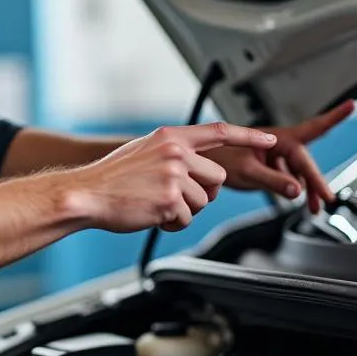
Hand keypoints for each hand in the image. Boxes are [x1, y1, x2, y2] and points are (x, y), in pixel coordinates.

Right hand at [73, 122, 278, 232]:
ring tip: (156, 205)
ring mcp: (174, 175)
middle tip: (174, 197)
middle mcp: (175, 152)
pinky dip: (171, 223)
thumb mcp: (143, 152)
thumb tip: (196, 167)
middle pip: (216, 177)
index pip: (219, 132)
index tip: (270, 140)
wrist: (86, 193)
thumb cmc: (110, 178)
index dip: (249, 136)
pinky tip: (151, 215)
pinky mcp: (171, 199)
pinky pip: (186, 219)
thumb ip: (172, 154)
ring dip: (184, 211)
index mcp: (170, 137)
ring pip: (204, 201)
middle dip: (202, 193)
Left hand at [206, 100, 354, 212]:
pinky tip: (296, 198)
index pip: (313, 128)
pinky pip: (287, 176)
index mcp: (277, 137)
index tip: (351, 105)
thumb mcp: (247, 171)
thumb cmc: (218, 157)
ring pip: (298, 171)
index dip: (334, 116)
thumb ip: (273, 181)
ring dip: (306, 188)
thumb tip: (297, 190)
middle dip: (317, 181)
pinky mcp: (268, 163)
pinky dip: (293, 188)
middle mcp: (277, 142)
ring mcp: (273, 153)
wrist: (201, 161)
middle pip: (306, 162)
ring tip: (312, 207)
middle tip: (326, 199)